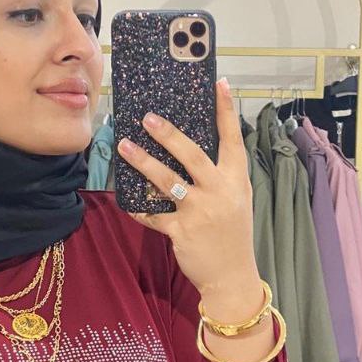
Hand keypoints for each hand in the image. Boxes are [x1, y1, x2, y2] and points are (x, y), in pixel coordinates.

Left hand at [116, 78, 258, 299]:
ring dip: (143, 161)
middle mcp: (220, 192)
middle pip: (192, 154)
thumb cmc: (233, 236)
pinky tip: (127, 200)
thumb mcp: (237, 201)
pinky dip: (139, 208)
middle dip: (168, 134)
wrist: (232, 277)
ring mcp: (200, 212)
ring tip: (124, 146)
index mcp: (235, 181)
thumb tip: (192, 151)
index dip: (226, 111)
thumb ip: (220, 177)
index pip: (232, 140)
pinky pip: (153, 214)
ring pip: (167, 180)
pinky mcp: (181, 231)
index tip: (220, 83)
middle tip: (147, 117)